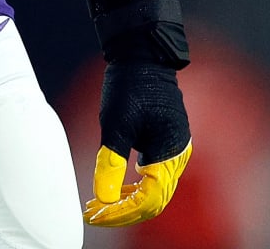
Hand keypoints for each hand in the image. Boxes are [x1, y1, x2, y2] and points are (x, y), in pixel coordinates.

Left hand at [82, 61, 191, 226]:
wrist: (142, 55)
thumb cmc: (131, 84)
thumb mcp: (116, 123)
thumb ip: (111, 163)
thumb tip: (103, 199)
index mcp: (170, 152)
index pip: (148, 200)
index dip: (121, 213)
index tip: (96, 215)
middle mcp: (177, 156)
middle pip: (153, 201)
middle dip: (122, 212)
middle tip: (93, 214)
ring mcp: (172, 151)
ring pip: (152, 192)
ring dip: (125, 202)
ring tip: (96, 205)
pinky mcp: (164, 145)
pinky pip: (151, 178)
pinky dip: (132, 188)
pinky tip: (112, 191)